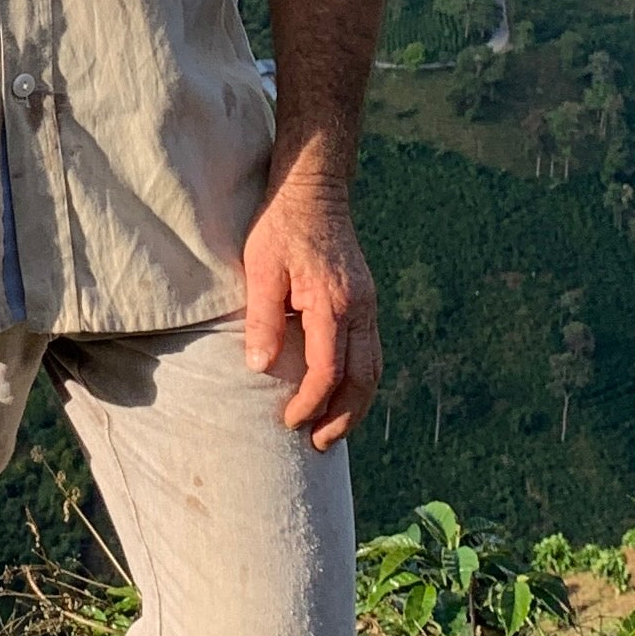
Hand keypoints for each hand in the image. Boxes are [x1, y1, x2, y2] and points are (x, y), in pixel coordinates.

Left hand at [243, 176, 379, 447]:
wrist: (313, 191)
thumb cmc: (280, 227)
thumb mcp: (260, 269)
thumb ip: (262, 319)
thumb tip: (260, 368)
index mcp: (333, 303)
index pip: (328, 371)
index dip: (310, 403)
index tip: (288, 421)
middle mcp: (360, 309)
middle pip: (363, 379)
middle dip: (343, 418)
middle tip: (318, 444)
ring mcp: (368, 305)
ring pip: (374, 369)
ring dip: (357, 405)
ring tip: (333, 430)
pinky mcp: (366, 302)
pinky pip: (372, 352)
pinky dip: (360, 382)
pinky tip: (342, 396)